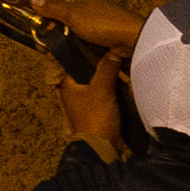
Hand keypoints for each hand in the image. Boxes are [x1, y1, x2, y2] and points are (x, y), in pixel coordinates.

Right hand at [26, 0, 145, 53]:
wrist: (131, 39)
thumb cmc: (102, 22)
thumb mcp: (73, 14)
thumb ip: (52, 7)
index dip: (43, 9)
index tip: (37, 23)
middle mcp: (84, 5)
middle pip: (61, 16)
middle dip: (52, 30)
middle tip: (46, 45)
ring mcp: (93, 21)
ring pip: (70, 30)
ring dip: (63, 42)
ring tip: (56, 55)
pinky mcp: (99, 35)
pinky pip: (81, 41)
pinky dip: (75, 48)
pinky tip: (71, 56)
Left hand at [56, 44, 124, 161]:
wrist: (102, 148)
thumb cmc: (96, 118)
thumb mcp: (102, 89)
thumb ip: (107, 68)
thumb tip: (113, 52)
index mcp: (67, 86)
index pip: (72, 61)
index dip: (84, 52)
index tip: (97, 42)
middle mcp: (73, 94)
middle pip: (86, 72)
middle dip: (100, 65)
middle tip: (113, 53)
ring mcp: (84, 104)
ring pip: (96, 83)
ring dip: (107, 78)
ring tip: (120, 66)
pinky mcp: (96, 113)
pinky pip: (103, 95)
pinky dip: (111, 90)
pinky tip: (122, 84)